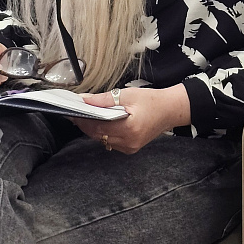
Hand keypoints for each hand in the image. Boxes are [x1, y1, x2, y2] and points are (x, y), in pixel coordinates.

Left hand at [72, 85, 190, 153]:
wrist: (171, 110)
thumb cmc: (152, 100)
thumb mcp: (128, 95)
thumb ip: (105, 99)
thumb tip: (85, 100)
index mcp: (129, 128)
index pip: (98, 127)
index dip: (84, 120)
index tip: (72, 112)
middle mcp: (129, 142)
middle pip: (98, 135)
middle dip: (85, 125)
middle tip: (74, 114)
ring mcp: (130, 148)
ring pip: (103, 140)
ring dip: (93, 129)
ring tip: (84, 117)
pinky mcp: (130, 148)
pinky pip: (110, 142)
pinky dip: (103, 133)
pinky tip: (98, 123)